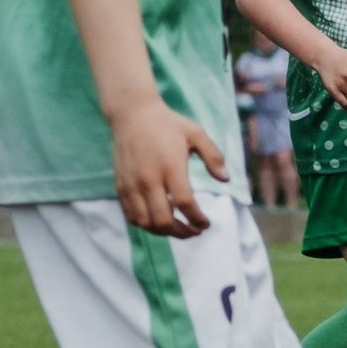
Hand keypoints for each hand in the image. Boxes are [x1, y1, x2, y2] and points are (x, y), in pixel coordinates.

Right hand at [109, 99, 223, 236]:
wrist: (132, 115)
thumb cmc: (168, 124)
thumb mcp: (197, 134)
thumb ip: (214, 157)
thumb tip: (226, 179)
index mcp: (170, 167)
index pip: (184, 203)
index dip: (197, 219)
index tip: (206, 224)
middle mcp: (148, 179)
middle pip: (162, 220)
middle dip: (182, 232)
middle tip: (195, 231)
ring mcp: (131, 185)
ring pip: (145, 222)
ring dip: (164, 232)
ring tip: (179, 229)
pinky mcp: (120, 186)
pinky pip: (131, 215)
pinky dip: (145, 225)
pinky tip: (159, 222)